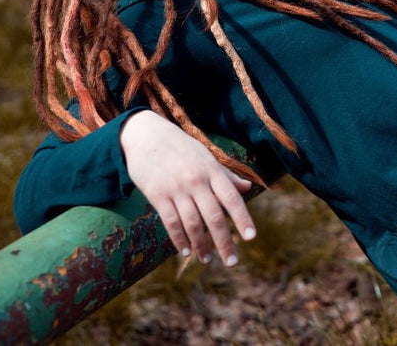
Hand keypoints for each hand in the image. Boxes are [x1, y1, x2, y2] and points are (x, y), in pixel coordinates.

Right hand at [119, 110, 254, 266]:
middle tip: (232, 262)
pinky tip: (186, 251)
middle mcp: (196, 180)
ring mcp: (176, 188)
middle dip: (224, 242)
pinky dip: (179, 239)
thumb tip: (247, 188)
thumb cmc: (180, 147)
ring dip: (201, 245)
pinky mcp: (157, 195)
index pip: (232, 198)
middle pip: (214, 216)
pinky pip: (171, 222)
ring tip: (207, 259)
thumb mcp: (205, 156)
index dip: (243, 218)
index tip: (251, 237)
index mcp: (212, 170)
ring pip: (192, 223)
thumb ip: (226, 175)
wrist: (145, 135)